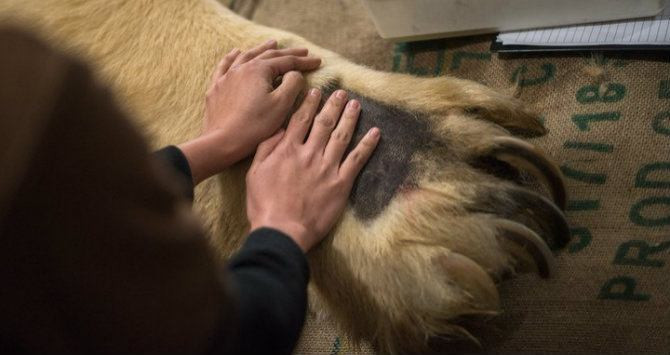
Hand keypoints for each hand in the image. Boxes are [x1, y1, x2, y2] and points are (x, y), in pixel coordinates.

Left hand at [178, 40, 320, 184]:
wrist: (223, 141)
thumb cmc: (255, 125)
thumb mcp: (282, 105)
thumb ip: (293, 84)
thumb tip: (295, 73)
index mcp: (259, 70)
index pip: (286, 61)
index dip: (304, 61)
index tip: (318, 61)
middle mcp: (241, 68)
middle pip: (268, 55)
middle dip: (288, 53)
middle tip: (303, 51)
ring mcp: (227, 77)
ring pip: (247, 56)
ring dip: (262, 49)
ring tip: (272, 43)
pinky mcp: (217, 88)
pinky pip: (225, 66)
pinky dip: (233, 57)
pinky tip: (236, 52)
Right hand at [246, 89, 380, 251]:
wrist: (282, 230)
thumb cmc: (264, 205)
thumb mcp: (254, 173)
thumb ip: (266, 148)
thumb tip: (279, 129)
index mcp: (287, 150)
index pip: (301, 119)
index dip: (310, 103)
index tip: (316, 92)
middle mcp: (309, 153)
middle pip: (324, 123)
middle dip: (333, 105)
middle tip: (341, 93)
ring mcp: (327, 167)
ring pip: (342, 136)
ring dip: (350, 118)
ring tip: (356, 105)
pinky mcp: (341, 184)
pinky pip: (357, 160)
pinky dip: (367, 145)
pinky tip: (375, 132)